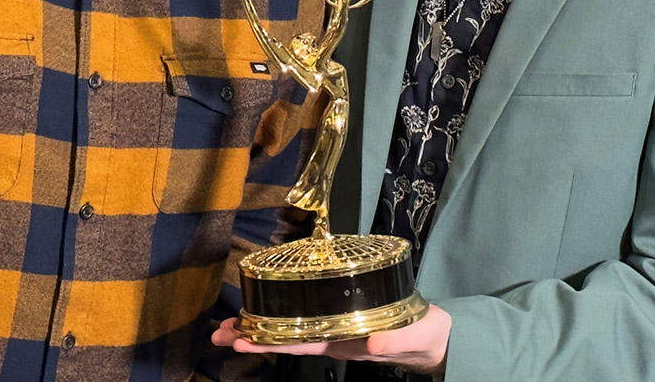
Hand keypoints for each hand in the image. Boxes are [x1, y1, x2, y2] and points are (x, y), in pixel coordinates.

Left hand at [211, 304, 451, 375]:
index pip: (300, 343)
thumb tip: (371, 344)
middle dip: (253, 336)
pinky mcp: (341, 320)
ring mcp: (335, 332)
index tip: (243, 338)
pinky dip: (282, 316)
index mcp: (345, 343)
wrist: (433, 340)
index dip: (270, 340)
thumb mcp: (412, 337)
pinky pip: (305, 320)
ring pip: (290, 331)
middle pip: (286, 339)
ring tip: (231, 326)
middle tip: (220, 332)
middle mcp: (333, 339)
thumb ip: (393, 340)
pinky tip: (269, 311)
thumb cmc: (422, 337)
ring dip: (261, 328)